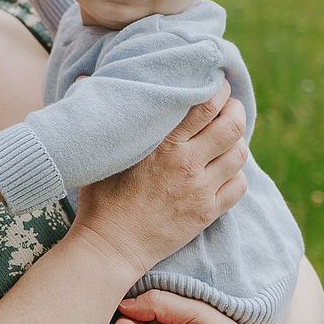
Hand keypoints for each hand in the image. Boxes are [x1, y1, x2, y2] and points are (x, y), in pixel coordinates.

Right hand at [70, 82, 247, 280]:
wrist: (111, 246)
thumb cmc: (99, 198)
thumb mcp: (100, 152)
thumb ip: (102, 114)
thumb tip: (84, 77)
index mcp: (163, 145)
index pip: (204, 105)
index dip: (216, 89)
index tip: (214, 82)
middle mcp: (187, 164)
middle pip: (231, 125)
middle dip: (236, 109)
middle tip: (229, 104)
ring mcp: (201, 190)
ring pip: (239, 155)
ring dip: (238, 140)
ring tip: (227, 136)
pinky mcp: (207, 213)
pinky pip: (238, 186)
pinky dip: (236, 173)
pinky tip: (224, 168)